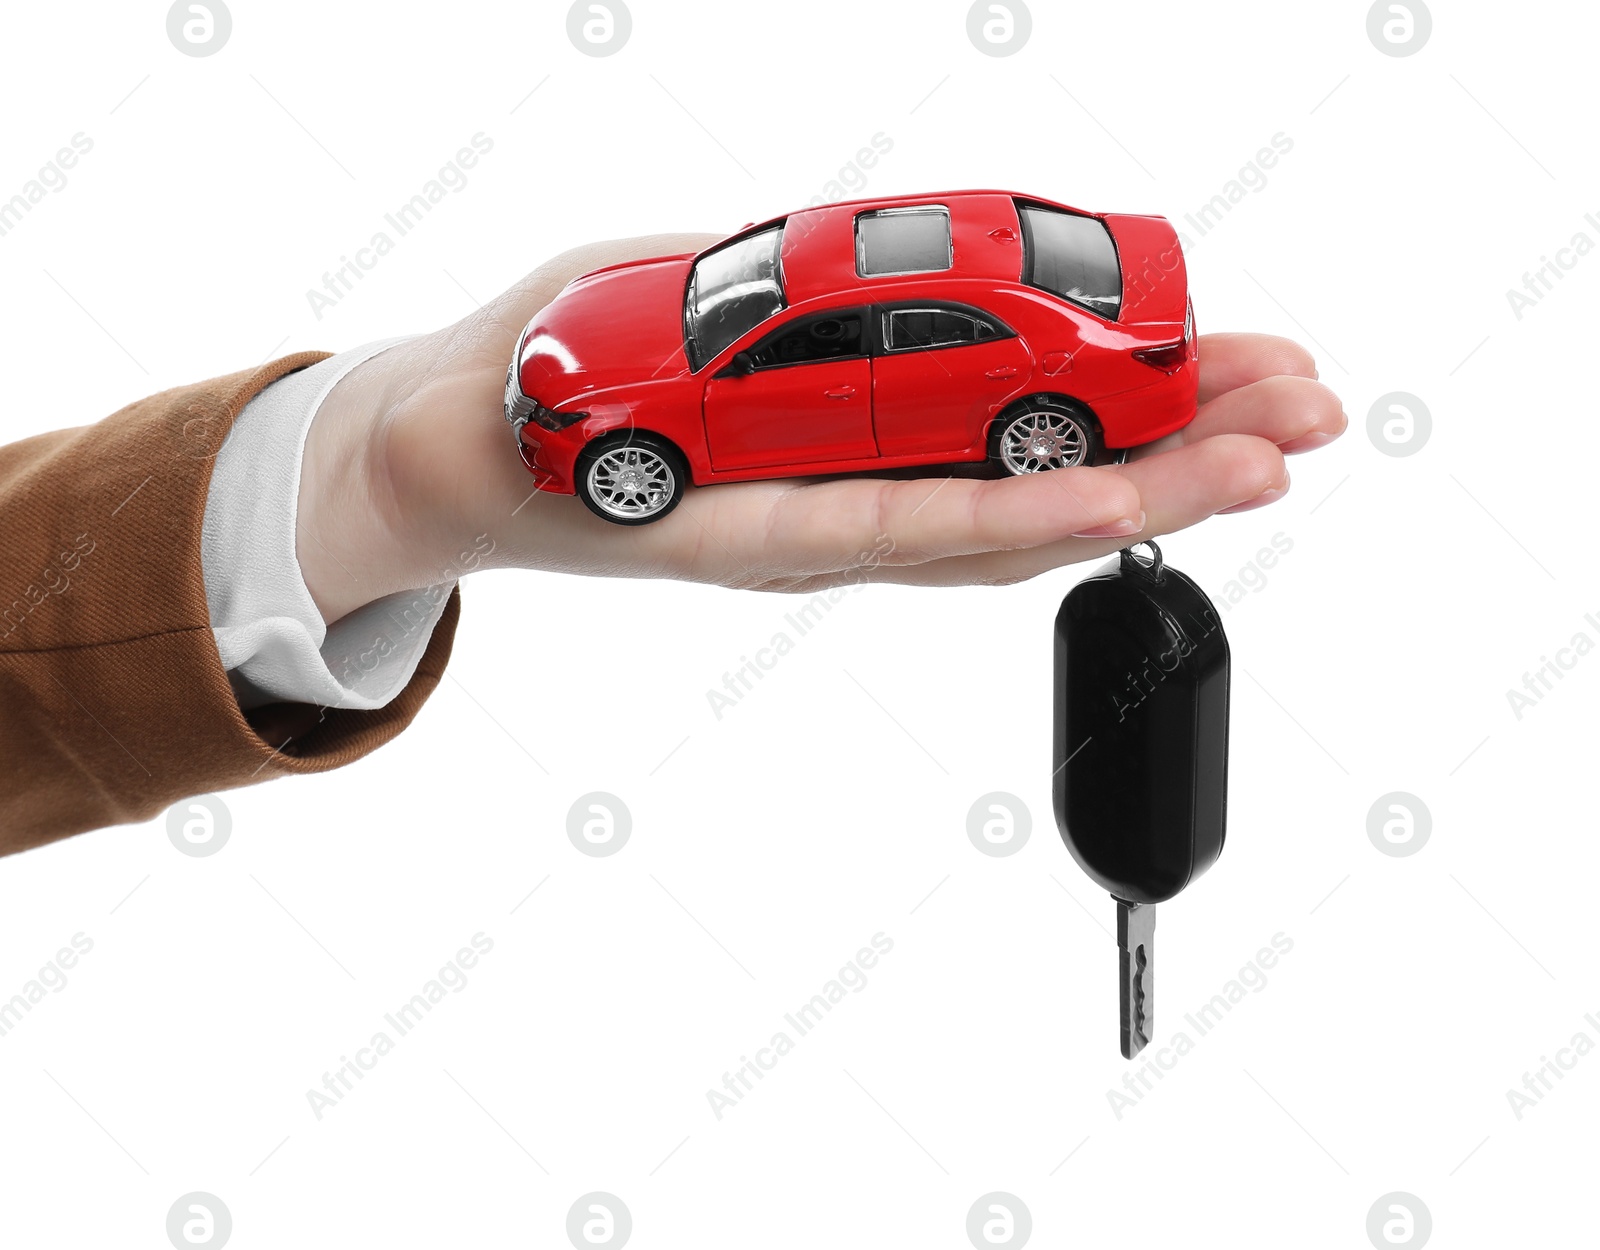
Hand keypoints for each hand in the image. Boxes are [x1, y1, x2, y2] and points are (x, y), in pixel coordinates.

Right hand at [296, 236, 1344, 622]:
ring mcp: (848, 504)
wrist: (493, 457)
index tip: (1136, 486)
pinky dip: (1085, 434)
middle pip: (1011, 516)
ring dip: (1157, 451)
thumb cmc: (528, 413)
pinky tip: (1166, 399)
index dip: (1023, 506)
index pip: (904, 522)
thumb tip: (707, 325)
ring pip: (1022, 492)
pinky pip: (985, 464)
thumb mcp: (567, 370)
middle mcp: (817, 529)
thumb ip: (644, 359)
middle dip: (1161, 475)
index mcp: (743, 521)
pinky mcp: (857, 466)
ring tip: (1277, 405)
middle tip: (1293, 429)